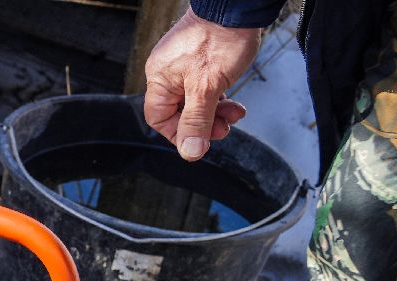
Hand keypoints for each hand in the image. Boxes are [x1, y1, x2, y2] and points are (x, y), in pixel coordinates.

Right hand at [142, 11, 260, 160]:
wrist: (237, 7)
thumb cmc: (220, 38)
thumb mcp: (207, 88)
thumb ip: (196, 121)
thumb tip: (189, 151)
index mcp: (160, 79)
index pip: (159, 118)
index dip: (179, 133)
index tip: (199, 140)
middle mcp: (168, 72)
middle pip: (179, 112)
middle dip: (203, 123)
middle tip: (223, 128)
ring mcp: (184, 65)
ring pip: (195, 101)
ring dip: (216, 112)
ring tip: (234, 113)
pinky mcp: (201, 60)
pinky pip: (204, 88)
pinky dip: (219, 98)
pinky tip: (233, 100)